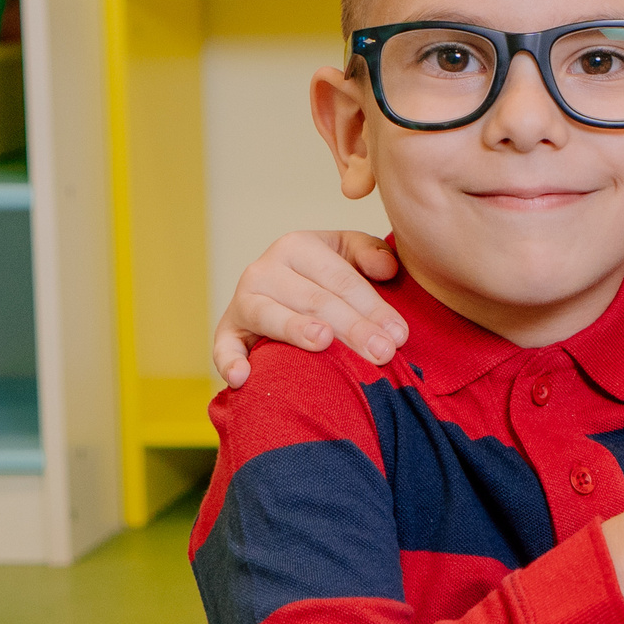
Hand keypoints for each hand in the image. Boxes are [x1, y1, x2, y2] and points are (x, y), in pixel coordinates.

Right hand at [212, 231, 407, 386]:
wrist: (280, 292)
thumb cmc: (325, 276)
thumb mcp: (349, 253)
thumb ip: (370, 253)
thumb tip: (387, 268)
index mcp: (298, 246)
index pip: (341, 280)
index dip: (373, 307)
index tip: (399, 335)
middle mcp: (265, 269)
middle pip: (315, 301)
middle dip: (352, 328)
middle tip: (383, 353)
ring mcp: (243, 301)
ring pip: (273, 317)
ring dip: (297, 331)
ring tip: (323, 342)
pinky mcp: (228, 331)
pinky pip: (224, 348)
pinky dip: (230, 362)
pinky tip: (243, 378)